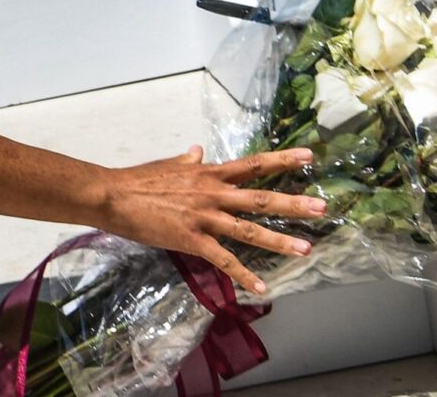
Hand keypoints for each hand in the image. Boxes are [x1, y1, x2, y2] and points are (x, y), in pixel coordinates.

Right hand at [96, 146, 324, 294]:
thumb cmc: (140, 180)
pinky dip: (244, 274)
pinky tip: (261, 287)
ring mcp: (204, 217)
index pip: (254, 164)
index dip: (282, 160)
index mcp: (210, 173)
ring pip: (249, 230)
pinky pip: (224, 260)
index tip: (308, 156)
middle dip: (293, 204)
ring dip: (279, 241)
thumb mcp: (170, 165)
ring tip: (306, 248)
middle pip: (261, 198)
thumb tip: (199, 149)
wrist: (114, 196)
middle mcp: (213, 193)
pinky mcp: (192, 239)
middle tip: (322, 207)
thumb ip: (189, 160)